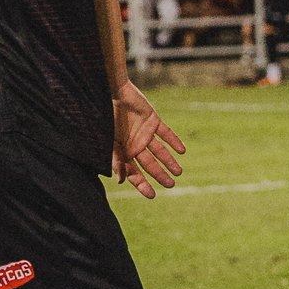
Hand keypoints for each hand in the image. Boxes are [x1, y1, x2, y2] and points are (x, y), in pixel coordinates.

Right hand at [110, 78, 183, 199]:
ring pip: (160, 151)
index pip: (134, 173)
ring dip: (169, 161)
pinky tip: (182, 151)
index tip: (152, 195)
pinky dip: (174, 141)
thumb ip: (116, 160)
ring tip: (179, 172)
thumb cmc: (107, 118)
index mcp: (123, 152)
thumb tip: (121, 181)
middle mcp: (135, 145)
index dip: (142, 185)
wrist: (112, 93)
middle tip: (171, 185)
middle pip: (150, 164)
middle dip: (160, 175)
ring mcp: (144, 133)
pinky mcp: (152, 120)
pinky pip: (165, 133)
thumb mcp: (110, 142)